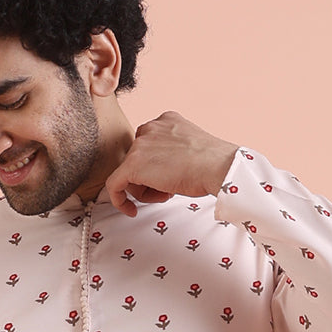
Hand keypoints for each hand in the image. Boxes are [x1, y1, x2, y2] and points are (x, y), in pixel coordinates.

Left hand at [104, 111, 237, 216]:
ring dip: (145, 190)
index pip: (149, 146)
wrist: (217, 166)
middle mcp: (150, 128)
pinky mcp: (132, 165)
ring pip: (129, 174)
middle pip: (137, 159)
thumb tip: (164, 173)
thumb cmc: (212, 164)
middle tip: (168, 189)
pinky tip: (131, 210)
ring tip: (167, 193)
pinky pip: (114, 185)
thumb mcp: (191, 150)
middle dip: (149, 179)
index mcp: (166, 121)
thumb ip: (172, 155)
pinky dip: (119, 200)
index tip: (166, 180)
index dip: (156, 168)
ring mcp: (140, 145)